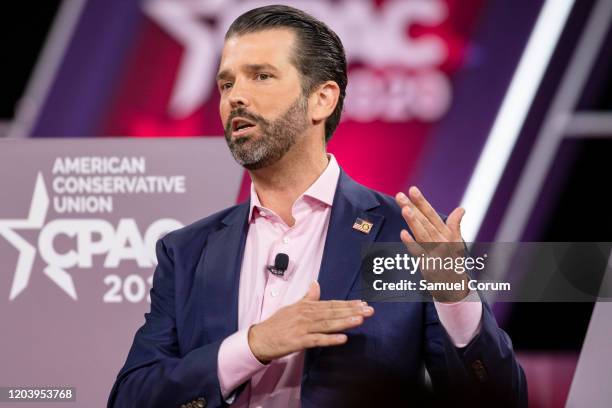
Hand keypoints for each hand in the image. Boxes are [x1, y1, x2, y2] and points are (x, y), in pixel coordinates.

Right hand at [248, 281, 374, 362]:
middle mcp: (307, 315)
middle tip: (369, 310)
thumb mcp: (293, 306)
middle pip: (333, 312)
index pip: (331, 304)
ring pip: (328, 324)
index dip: (348, 304)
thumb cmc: (277, 323)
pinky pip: (317, 340)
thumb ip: (307, 297)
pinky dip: (330, 339)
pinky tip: (343, 339)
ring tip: (360, 319)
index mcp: (307, 306)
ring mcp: (303, 327)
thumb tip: (315, 283)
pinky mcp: (299, 341)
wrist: (261, 338)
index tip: (362, 303)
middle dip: (352, 311)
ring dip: (345, 321)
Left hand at [395, 186, 468, 302]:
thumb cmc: (453, 263)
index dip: (422, 202)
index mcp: (446, 234)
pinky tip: (403, 233)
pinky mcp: (429, 266)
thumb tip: (461, 209)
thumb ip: (455, 225)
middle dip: (413, 207)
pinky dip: (412, 244)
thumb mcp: (457, 243)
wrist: (455, 288)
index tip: (412, 189)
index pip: (432, 214)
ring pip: (423, 235)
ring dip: (414, 222)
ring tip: (405, 209)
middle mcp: (441, 242)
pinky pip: (419, 254)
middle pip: (425, 222)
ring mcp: (435, 254)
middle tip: (401, 195)